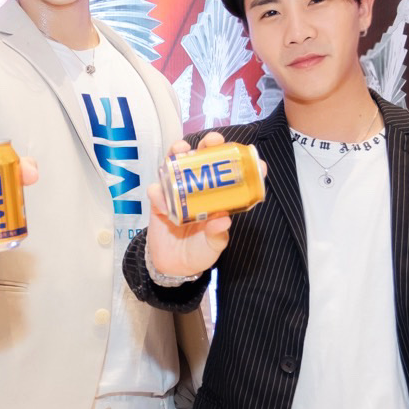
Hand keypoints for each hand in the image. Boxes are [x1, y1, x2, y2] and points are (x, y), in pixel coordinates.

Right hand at [144, 132, 235, 276]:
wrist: (173, 266)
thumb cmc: (199, 252)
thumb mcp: (213, 246)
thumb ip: (216, 234)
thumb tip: (223, 221)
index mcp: (216, 197)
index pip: (228, 174)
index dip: (239, 165)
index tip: (252, 160)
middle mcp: (197, 189)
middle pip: (201, 159)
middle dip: (207, 146)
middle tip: (212, 142)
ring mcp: (176, 192)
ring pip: (176, 164)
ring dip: (178, 153)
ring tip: (181, 149)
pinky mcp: (159, 202)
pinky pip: (156, 191)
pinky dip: (159, 193)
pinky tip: (163, 201)